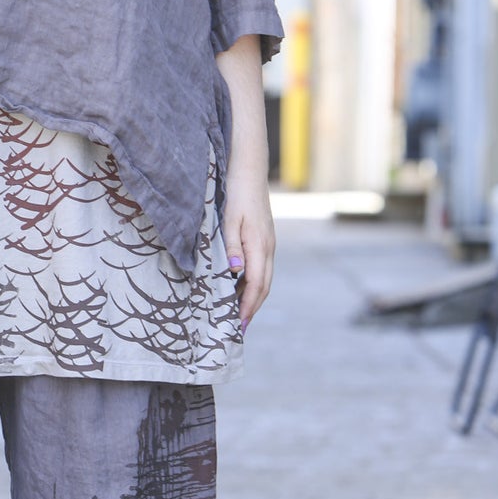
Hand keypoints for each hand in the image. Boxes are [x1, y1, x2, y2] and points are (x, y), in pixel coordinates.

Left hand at [221, 166, 274, 331]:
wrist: (249, 168)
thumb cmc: (236, 191)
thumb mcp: (229, 218)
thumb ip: (231, 246)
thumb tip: (235, 273)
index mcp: (259, 245)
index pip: (256, 285)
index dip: (247, 306)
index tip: (237, 325)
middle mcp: (268, 247)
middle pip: (263, 286)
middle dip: (251, 308)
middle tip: (238, 329)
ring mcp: (268, 242)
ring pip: (264, 278)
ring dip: (253, 297)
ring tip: (239, 315)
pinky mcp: (264, 238)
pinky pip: (261, 267)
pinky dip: (252, 283)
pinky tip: (240, 288)